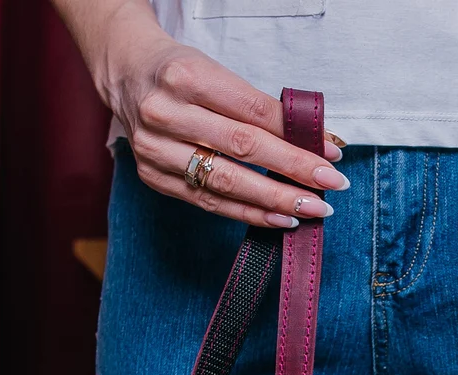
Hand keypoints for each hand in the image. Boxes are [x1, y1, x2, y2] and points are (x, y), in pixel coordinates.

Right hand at [91, 5, 347, 227]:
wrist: (125, 74)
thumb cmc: (181, 72)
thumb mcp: (217, 72)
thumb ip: (261, 107)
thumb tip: (317, 142)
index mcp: (186, 77)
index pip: (253, 111)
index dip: (295, 135)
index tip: (332, 153)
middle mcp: (165, 113)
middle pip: (241, 148)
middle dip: (292, 171)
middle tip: (330, 186)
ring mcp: (154, 149)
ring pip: (224, 182)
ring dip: (273, 200)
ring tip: (310, 209)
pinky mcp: (152, 176)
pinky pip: (207, 202)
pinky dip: (247, 213)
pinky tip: (277, 219)